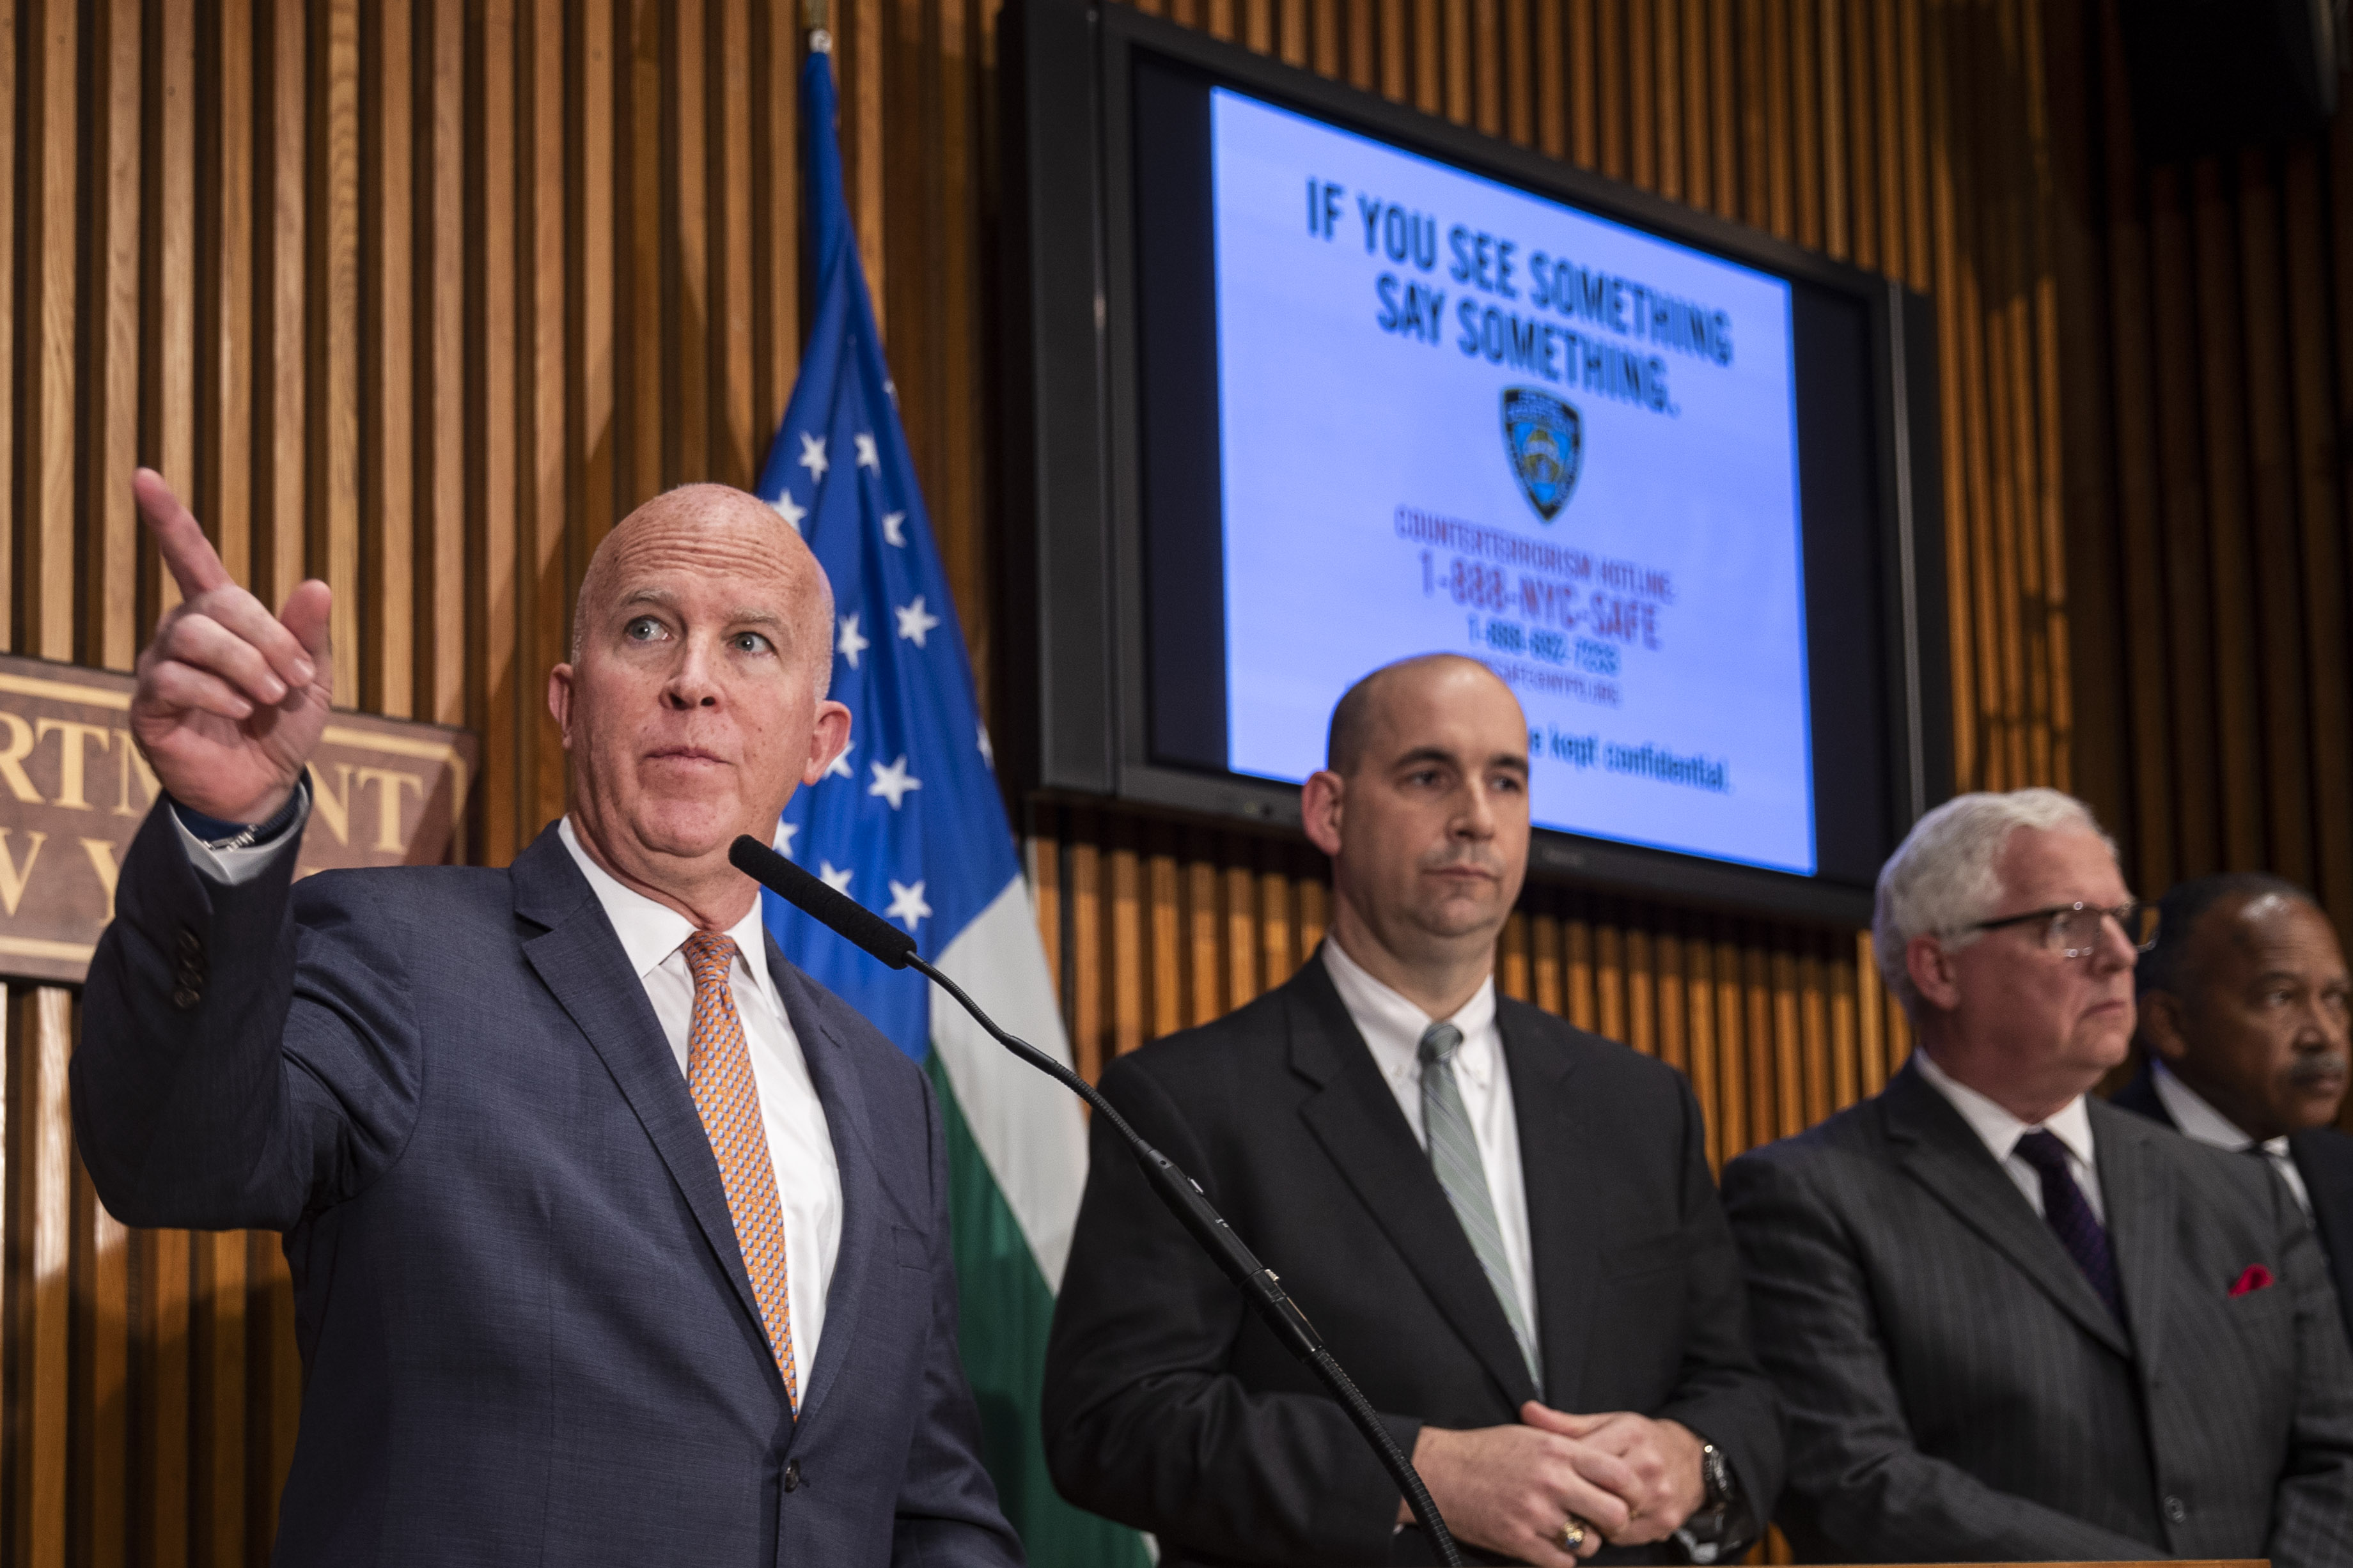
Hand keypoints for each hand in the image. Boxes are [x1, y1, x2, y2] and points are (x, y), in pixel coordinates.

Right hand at [128, 469, 331, 822]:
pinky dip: (218, 693)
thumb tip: (316, 584)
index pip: (189, 556)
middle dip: (265, 635)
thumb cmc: (284, 725)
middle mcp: (182, 632)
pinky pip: (174, 679)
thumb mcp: (312, 677)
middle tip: (297, 677)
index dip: (168, 518)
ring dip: (245, 664)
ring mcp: (160, 666)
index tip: (145, 476)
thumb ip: (309, 633)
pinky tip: (242, 711)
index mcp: (221, 617)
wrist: (265, 786)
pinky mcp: (147, 704)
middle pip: (215, 600)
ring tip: (272, 696)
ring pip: (192, 635)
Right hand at [1401, 1417, 1636, 1563]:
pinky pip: (1563, 1561)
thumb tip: (1610, 1466)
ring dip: (1586, 1541)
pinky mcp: (1519, 1541)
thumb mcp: (1532, 1436)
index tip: (1628, 1497)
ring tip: (1571, 1529)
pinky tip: (1551, 1543)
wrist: (1440, 1472)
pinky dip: (1562, 1556)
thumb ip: (1571, 1448)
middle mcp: (1552, 1482)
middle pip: (1614, 1514)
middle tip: (1606, 1521)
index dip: (1632, 1491)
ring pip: (1590, 1543)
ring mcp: (1536, 1514)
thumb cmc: (1486, 1451)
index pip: (1620, 1475)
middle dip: (1616, 1522)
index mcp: (1558, 1451)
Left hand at [1520, 1404, 1708, 1545]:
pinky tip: (1602, 1520)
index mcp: (1631, 1434)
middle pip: (1598, 1491)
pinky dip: (1611, 1532)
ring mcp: (1660, 1496)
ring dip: (1592, 1518)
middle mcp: (1648, 1465)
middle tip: (1560, 1499)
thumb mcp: (1607, 1422)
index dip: (1563, 1468)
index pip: (1585, 1456)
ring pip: (1611, 1519)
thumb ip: (1566, 1423)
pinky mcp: (1666, 1522)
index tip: (1548, 1474)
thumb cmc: (1640, 1439)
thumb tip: (1526, 1411)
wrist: (1692, 1458)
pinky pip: (1626, 1537)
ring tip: (1580, 1509)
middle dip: (1576, 1497)